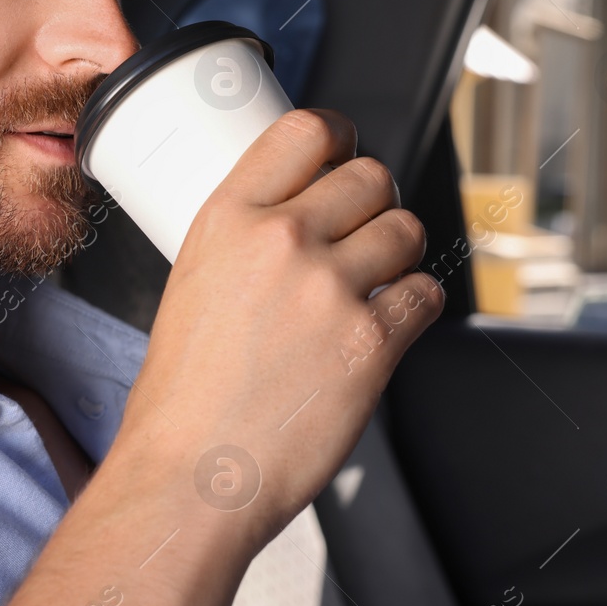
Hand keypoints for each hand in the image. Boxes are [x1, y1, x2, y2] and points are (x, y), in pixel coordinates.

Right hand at [114, 107, 440, 548]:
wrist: (191, 475)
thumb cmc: (181, 401)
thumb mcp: (190, 286)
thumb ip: (245, 242)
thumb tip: (295, 223)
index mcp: (227, 219)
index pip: (306, 130)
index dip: (340, 137)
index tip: (346, 152)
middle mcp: (281, 241)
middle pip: (371, 176)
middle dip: (374, 203)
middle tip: (361, 235)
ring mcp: (330, 289)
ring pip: (406, 230)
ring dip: (398, 255)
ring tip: (371, 287)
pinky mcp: (371, 341)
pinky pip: (425, 293)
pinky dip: (412, 308)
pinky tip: (381, 329)